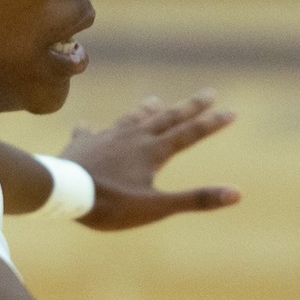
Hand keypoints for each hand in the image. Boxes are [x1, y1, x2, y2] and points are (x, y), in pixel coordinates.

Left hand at [62, 90, 239, 230]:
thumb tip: (236, 193)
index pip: (190, 134)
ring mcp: (106, 138)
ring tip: (156, 101)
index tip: (232, 111)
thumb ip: (195, 199)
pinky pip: (88, 133)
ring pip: (131, 119)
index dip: (212, 124)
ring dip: (146, 110)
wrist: (63, 193)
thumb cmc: (111, 204)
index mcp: (153, 151)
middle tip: (209, 92)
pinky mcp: (82, 144)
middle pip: (167, 118)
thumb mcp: (157, 207)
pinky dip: (91, 129)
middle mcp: (132, 138)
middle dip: (190, 107)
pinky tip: (86, 126)